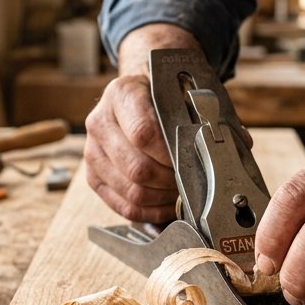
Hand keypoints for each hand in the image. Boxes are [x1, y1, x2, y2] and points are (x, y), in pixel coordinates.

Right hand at [84, 72, 178, 222]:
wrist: (132, 100)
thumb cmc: (158, 100)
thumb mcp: (172, 93)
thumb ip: (186, 115)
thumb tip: (212, 146)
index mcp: (120, 94)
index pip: (144, 133)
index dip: (170, 154)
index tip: (189, 160)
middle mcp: (100, 122)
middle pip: (137, 168)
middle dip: (169, 180)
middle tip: (189, 180)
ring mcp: (92, 152)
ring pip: (131, 191)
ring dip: (162, 198)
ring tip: (179, 192)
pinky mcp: (93, 177)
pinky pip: (123, 206)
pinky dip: (150, 211)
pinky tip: (166, 205)